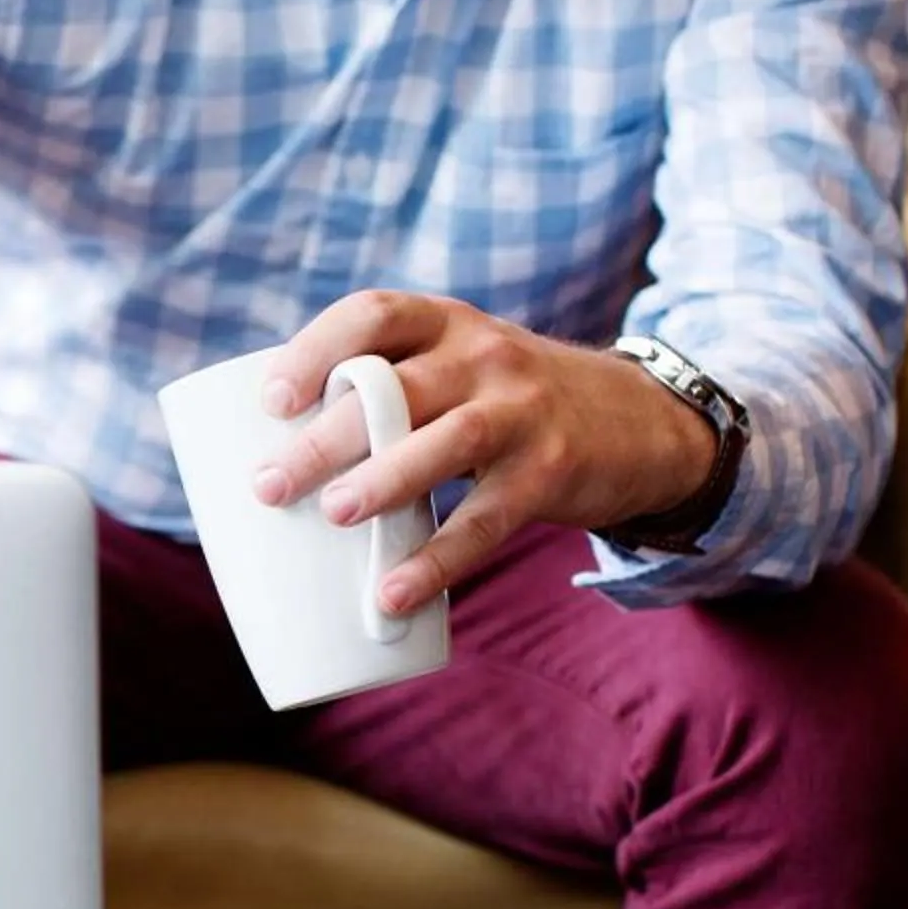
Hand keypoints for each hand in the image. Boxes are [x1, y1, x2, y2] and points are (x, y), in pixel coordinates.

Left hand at [250, 291, 717, 616]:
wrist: (637, 421)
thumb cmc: (509, 403)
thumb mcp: (460, 369)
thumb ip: (389, 395)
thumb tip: (280, 464)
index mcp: (445, 326)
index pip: (374, 315)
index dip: (316, 350)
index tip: (271, 401)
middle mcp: (484, 356)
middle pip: (397, 386)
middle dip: (327, 435)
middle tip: (270, 485)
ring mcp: (522, 412)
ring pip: (447, 440)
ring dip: (384, 478)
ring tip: (335, 514)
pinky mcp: (551, 470)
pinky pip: (488, 519)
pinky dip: (438, 560)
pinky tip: (393, 593)